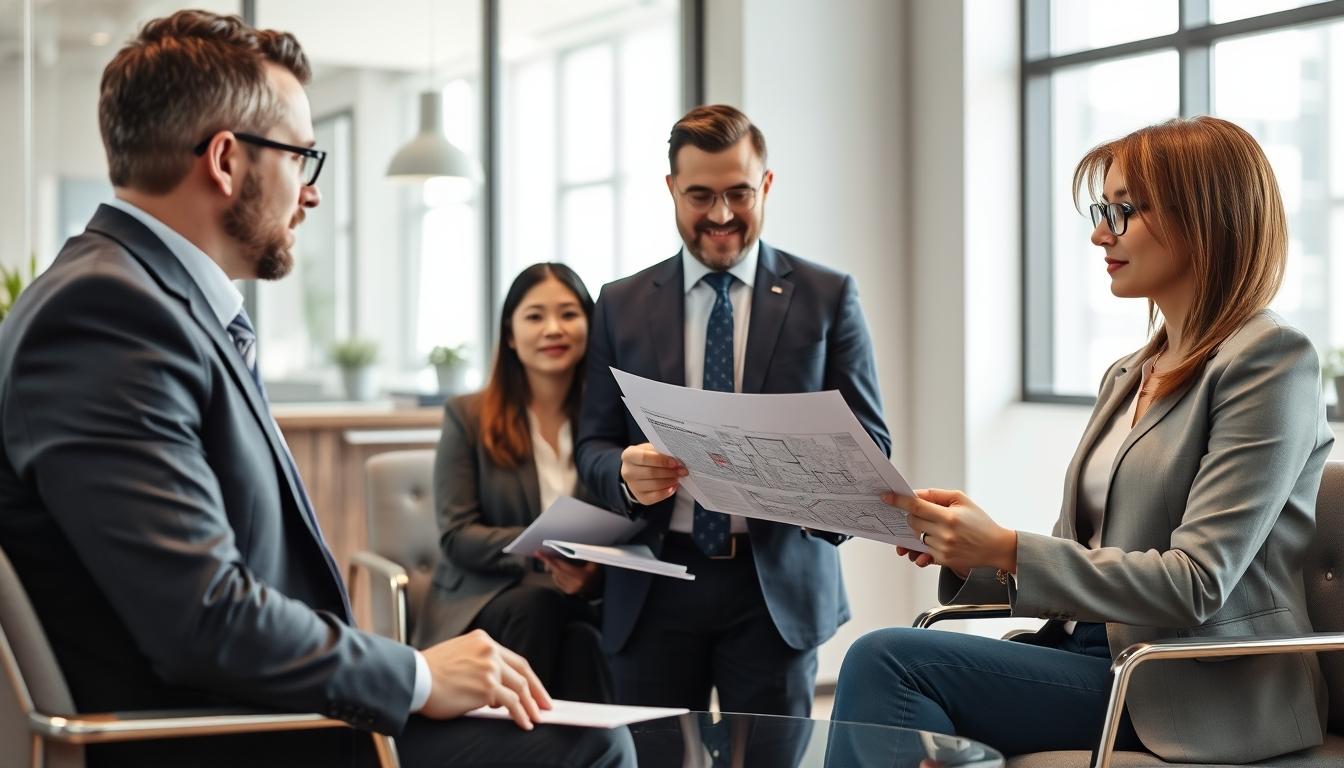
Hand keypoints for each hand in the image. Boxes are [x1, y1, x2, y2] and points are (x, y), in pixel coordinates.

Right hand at [419, 629, 551, 728]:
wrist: (413, 678)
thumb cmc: (428, 672)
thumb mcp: (457, 656)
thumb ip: (479, 665)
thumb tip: (496, 692)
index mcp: (483, 640)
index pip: (513, 659)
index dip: (527, 676)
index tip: (535, 688)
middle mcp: (489, 651)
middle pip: (523, 671)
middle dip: (537, 690)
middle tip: (545, 704)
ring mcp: (490, 668)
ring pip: (520, 688)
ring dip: (531, 705)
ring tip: (536, 718)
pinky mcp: (487, 686)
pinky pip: (512, 703)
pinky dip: (521, 715)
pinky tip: (524, 723)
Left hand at [537, 552, 600, 594]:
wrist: (598, 587)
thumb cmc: (595, 572)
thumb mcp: (592, 562)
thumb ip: (582, 556)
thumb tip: (568, 547)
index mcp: (581, 576)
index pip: (561, 566)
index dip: (550, 559)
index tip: (539, 553)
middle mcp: (574, 584)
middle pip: (556, 571)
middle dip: (548, 562)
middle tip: (540, 554)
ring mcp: (570, 589)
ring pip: (555, 576)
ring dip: (552, 567)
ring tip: (553, 560)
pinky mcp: (567, 592)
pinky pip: (557, 581)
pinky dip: (556, 574)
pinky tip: (559, 569)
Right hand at [620, 442, 686, 504]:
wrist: (637, 469)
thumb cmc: (647, 457)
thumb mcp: (651, 449)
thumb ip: (661, 451)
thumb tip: (676, 457)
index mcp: (629, 455)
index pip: (644, 458)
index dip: (661, 461)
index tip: (675, 462)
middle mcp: (627, 471)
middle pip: (651, 473)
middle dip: (669, 472)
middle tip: (681, 470)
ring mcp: (632, 486)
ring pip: (654, 485)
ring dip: (670, 481)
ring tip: (678, 477)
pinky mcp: (640, 497)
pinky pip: (655, 497)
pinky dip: (667, 492)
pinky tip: (673, 486)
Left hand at [886, 488, 1016, 577]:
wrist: (996, 546)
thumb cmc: (978, 520)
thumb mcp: (961, 500)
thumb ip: (936, 495)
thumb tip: (914, 494)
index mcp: (949, 517)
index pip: (916, 507)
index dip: (899, 501)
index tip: (885, 497)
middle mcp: (944, 534)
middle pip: (912, 522)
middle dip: (910, 516)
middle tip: (918, 513)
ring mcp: (943, 549)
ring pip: (916, 537)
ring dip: (918, 531)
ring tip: (930, 527)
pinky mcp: (943, 560)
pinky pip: (923, 551)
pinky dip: (922, 545)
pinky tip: (928, 542)